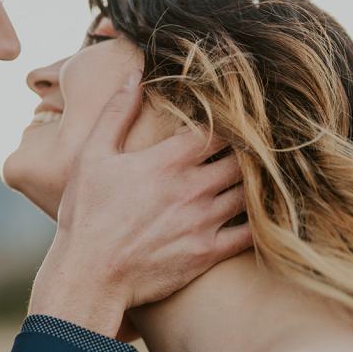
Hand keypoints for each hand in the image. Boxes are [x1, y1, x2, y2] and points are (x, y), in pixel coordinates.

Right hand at [30, 80, 250, 336]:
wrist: (89, 277)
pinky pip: (251, 233)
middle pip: (242, 156)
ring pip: (251, 191)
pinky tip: (266, 213)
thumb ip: (116, 113)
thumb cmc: (86, 215)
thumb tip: (136, 75)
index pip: (219, 127)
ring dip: (259, 180)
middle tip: (258, 140)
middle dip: (250, 147)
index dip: (231, 117)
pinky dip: (263, 220)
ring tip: (264, 172)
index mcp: (167, 161)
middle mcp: (192, 188)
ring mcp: (203, 221)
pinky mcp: (208, 253)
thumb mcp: (91, 157)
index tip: (236, 114)